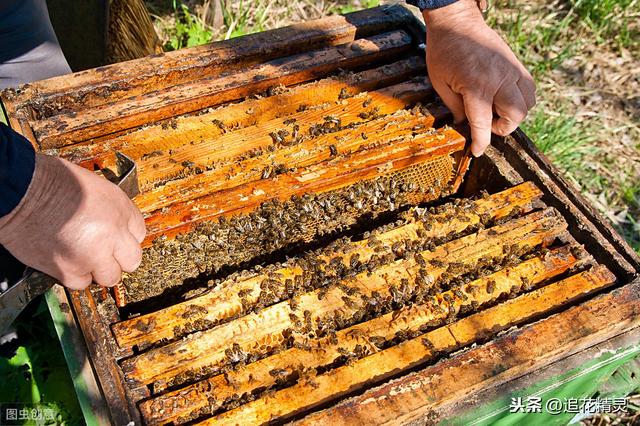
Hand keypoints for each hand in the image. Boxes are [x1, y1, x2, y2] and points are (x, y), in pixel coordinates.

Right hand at [0, 154, 145, 289]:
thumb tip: (117, 227)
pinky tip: (67, 260)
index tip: (117, 239)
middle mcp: (111, 234)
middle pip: (132, 261)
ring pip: (108, 277)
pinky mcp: (68, 270)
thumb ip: (112, 210)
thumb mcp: (95, 186)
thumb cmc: (50, 181)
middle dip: (119, 258)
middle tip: (104, 253)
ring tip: (82, 255)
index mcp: (119, 208)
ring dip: (98, 269)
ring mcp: (91, 255)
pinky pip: (81, 282)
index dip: (126, 237)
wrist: (19, 191)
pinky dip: (75, 275)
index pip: (140, 233)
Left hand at [423, 0, 535, 155]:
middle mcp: (499, 80)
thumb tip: (464, 124)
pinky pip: (529, 88)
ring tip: (496, 112)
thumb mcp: (440, 83)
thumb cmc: (444, 52)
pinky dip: (522, 99)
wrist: (457, 22)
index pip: (483, 124)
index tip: (478, 151)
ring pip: (527, 103)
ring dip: (515, 115)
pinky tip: (506, 100)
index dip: (481, 142)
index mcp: (476, 87)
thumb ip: (454, 107)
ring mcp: (511, 71)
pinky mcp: (516, 64)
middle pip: (515, 116)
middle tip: (487, 125)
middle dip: (503, 128)